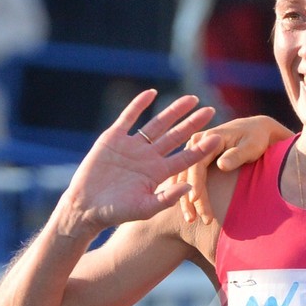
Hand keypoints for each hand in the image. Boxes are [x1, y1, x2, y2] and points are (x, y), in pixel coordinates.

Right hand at [58, 90, 218, 237]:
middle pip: (176, 136)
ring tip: (192, 99)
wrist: (86, 207)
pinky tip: (152, 93)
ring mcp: (132, 146)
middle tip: (212, 111)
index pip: (186, 157)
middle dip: (193, 123)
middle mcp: (149, 157)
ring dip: (173, 111)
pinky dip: (139, 105)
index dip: (202, 148)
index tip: (219, 138)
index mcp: (159, 173)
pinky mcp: (113, 138)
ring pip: (157, 124)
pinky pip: (128, 118)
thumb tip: (189, 186)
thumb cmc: (117, 212)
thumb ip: (167, 198)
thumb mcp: (145, 208)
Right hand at [175, 115, 293, 223]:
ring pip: (183, 177)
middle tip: (193, 219)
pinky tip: (188, 209)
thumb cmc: (256, 138)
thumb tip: (221, 165)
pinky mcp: (196, 158)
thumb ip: (236, 155)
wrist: (257, 130)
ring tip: (190, 219)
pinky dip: (185, 192)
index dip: (195, 184)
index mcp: (208, 138)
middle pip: (186, 174)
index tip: (196, 201)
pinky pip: (186, 177)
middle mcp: (196, 143)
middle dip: (189, 198)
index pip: (197, 165)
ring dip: (184, 199)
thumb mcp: (251, 145)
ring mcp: (194, 151)